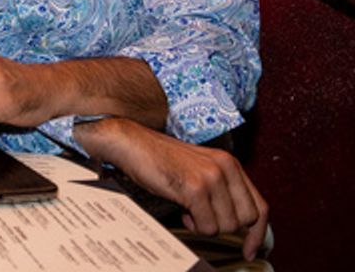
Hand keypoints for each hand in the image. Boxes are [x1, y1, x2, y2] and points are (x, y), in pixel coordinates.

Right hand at [77, 118, 268, 260]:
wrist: (132, 143)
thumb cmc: (160, 158)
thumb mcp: (199, 168)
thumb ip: (222, 187)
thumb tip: (237, 220)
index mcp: (229, 163)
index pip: (259, 206)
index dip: (257, 232)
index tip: (250, 249)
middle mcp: (225, 168)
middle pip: (246, 219)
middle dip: (225, 226)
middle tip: (203, 219)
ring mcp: (211, 177)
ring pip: (227, 225)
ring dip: (206, 225)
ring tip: (189, 210)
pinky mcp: (195, 188)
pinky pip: (207, 226)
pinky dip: (194, 225)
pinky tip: (183, 211)